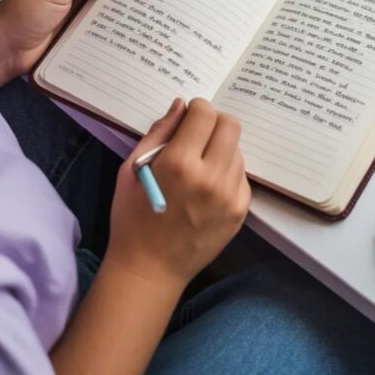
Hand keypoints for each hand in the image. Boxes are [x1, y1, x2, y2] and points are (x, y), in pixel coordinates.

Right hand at [106, 98, 250, 290]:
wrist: (149, 269)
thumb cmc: (132, 217)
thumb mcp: (133, 170)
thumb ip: (159, 133)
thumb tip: (181, 105)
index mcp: (179, 163)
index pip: (206, 113)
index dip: (197, 109)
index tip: (188, 118)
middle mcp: (210, 177)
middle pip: (230, 125)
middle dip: (214, 123)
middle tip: (197, 136)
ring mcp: (230, 195)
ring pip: (238, 149)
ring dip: (221, 148)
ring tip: (200, 165)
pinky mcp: (241, 211)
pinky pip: (241, 175)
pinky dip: (227, 172)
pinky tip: (207, 187)